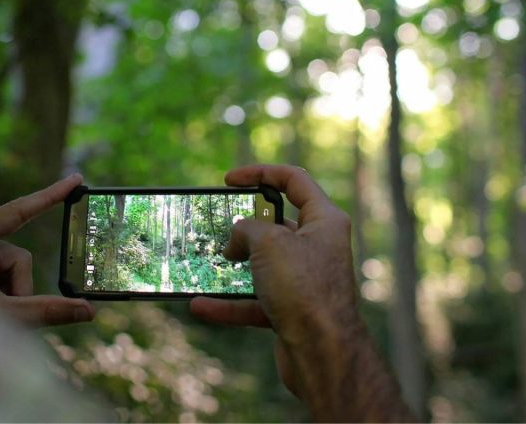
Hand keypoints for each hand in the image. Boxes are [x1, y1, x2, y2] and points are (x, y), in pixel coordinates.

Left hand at [0, 174, 94, 326]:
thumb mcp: (5, 317)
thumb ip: (49, 311)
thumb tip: (89, 311)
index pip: (17, 211)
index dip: (50, 196)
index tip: (76, 179)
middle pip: (17, 257)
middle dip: (18, 289)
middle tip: (3, 315)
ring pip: (12, 273)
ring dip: (8, 298)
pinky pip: (0, 280)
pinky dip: (1, 299)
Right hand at [191, 164, 359, 348]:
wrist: (322, 352)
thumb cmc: (304, 288)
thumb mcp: (269, 242)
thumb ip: (248, 228)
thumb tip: (236, 239)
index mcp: (324, 221)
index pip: (294, 181)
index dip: (261, 173)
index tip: (229, 180)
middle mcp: (318, 247)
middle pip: (277, 224)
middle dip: (245, 226)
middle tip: (220, 227)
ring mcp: (305, 280)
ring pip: (263, 265)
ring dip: (233, 267)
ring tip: (205, 265)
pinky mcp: (293, 310)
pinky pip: (255, 301)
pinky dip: (229, 303)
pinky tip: (201, 305)